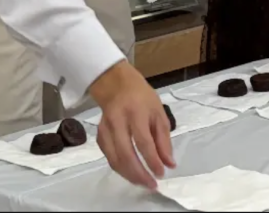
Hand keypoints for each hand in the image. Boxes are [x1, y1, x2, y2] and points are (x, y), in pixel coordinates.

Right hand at [88, 61, 173, 189]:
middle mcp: (118, 121)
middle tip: (151, 184)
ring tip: (143, 182)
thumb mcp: (159, 112)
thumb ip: (164, 139)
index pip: (144, 142)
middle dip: (139, 174)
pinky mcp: (99, 136)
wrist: (117, 85)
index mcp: (136, 112)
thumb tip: (169, 163)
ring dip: (129, 175)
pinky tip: (131, 173)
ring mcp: (106, 129)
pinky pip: (109, 157)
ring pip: (115, 159)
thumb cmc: (142, 98)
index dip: (152, 160)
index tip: (161, 173)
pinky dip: (120, 169)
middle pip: (126, 154)